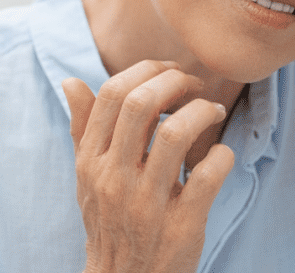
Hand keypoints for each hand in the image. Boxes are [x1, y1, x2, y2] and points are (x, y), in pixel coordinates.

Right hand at [62, 61, 234, 272]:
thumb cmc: (109, 222)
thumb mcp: (87, 178)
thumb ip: (82, 128)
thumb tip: (72, 82)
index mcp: (91, 161)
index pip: (112, 94)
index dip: (146, 71)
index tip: (170, 73)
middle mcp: (114, 179)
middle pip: (142, 104)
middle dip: (175, 82)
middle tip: (195, 86)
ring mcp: (147, 203)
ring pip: (176, 133)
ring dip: (202, 111)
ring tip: (212, 111)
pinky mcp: (181, 225)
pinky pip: (208, 176)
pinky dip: (222, 155)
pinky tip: (221, 155)